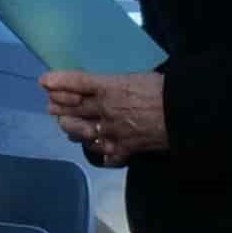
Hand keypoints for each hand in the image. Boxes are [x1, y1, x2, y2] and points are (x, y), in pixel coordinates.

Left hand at [38, 67, 169, 161]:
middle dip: (58, 108)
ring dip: (73, 129)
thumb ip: (115, 83)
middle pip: (69, 110)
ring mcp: (111, 132)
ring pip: (79, 134)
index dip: (57, 82)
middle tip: (54, 106)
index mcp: (108, 87)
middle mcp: (104, 110)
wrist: (188, 113)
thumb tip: (104, 83)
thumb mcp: (138, 77)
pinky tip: (102, 149)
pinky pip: (104, 155)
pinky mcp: (123, 149)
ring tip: (73, 126)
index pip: (75, 82)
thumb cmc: (167, 89)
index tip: (44, 82)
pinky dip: (101, 152)